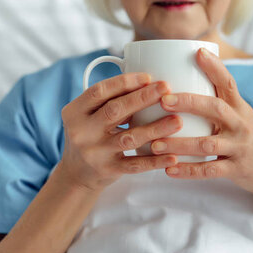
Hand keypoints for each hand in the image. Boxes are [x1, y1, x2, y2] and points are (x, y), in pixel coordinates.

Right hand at [57, 73, 182, 191]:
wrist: (76, 176)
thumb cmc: (88, 138)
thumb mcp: (87, 117)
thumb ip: (108, 102)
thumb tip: (145, 84)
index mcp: (75, 112)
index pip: (100, 91)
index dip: (124, 82)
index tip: (148, 77)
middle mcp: (82, 132)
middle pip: (115, 110)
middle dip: (143, 97)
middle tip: (166, 88)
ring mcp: (95, 153)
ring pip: (129, 138)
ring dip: (155, 128)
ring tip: (177, 121)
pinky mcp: (108, 170)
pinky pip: (136, 164)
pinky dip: (155, 161)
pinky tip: (172, 156)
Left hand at [151, 48, 252, 199]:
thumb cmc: (250, 140)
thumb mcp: (242, 118)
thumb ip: (220, 104)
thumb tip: (189, 80)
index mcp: (240, 109)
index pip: (229, 83)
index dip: (215, 67)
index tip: (198, 52)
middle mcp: (241, 125)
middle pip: (215, 109)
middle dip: (189, 102)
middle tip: (164, 100)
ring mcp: (240, 148)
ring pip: (207, 144)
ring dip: (180, 144)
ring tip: (155, 144)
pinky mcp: (237, 169)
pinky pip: (210, 171)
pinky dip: (189, 171)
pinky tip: (170, 170)